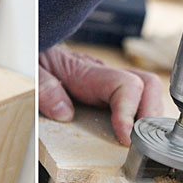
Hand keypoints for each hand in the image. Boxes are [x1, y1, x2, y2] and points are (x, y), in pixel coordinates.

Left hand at [39, 45, 162, 145]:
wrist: (33, 39)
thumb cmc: (34, 56)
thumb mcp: (32, 70)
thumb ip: (45, 88)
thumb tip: (64, 113)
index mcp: (86, 72)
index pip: (126, 86)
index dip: (130, 113)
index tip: (125, 136)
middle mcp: (104, 76)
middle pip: (148, 87)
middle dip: (151, 116)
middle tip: (141, 143)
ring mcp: (108, 83)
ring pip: (146, 93)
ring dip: (149, 118)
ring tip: (140, 142)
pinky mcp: (107, 92)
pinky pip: (135, 100)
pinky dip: (140, 117)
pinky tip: (133, 135)